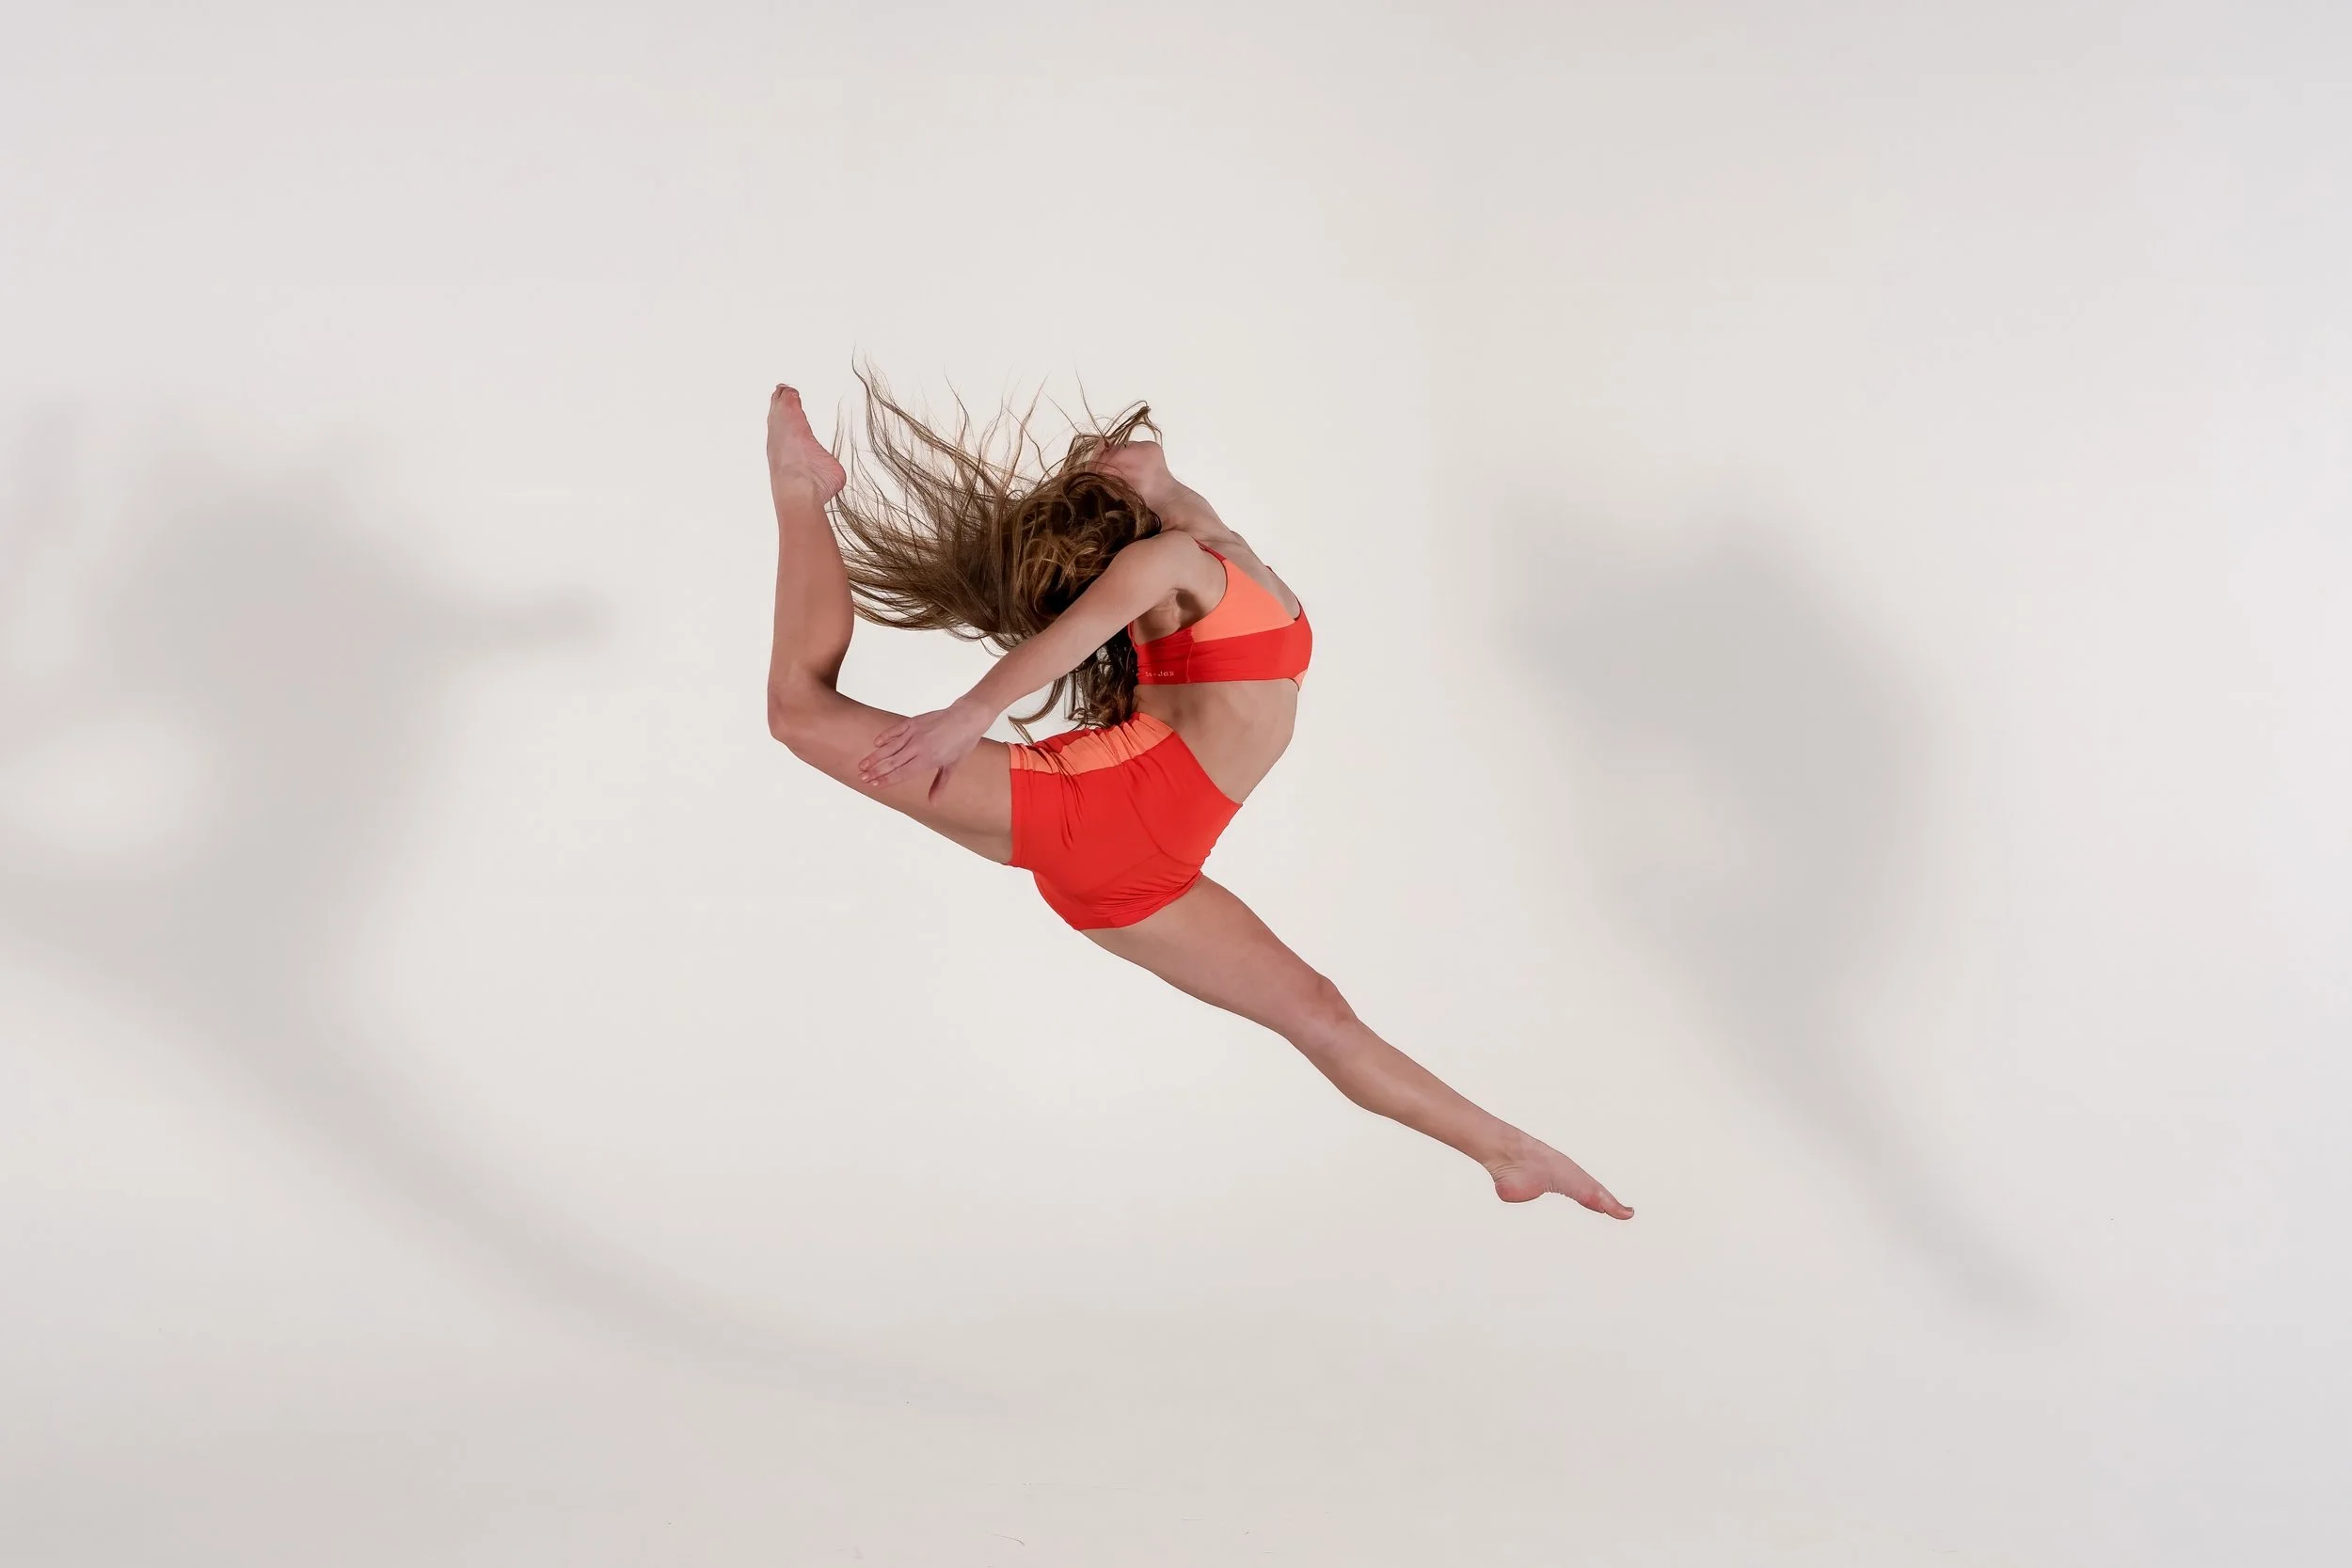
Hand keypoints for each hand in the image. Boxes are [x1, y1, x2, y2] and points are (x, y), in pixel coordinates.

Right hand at [859, 702, 988, 798]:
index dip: (886, 779)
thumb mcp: (952, 767)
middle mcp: (919, 747)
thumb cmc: (961, 743)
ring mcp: (915, 733)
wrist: (967, 718)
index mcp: (927, 760)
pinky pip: (896, 730)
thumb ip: (940, 785)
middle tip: (862, 777)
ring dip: (875, 756)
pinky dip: (885, 736)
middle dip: (876, 771)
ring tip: (862, 764)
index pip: (901, 773)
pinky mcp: (914, 722)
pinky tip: (876, 743)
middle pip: (892, 762)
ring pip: (890, 747)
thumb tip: (933, 803)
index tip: (874, 784)